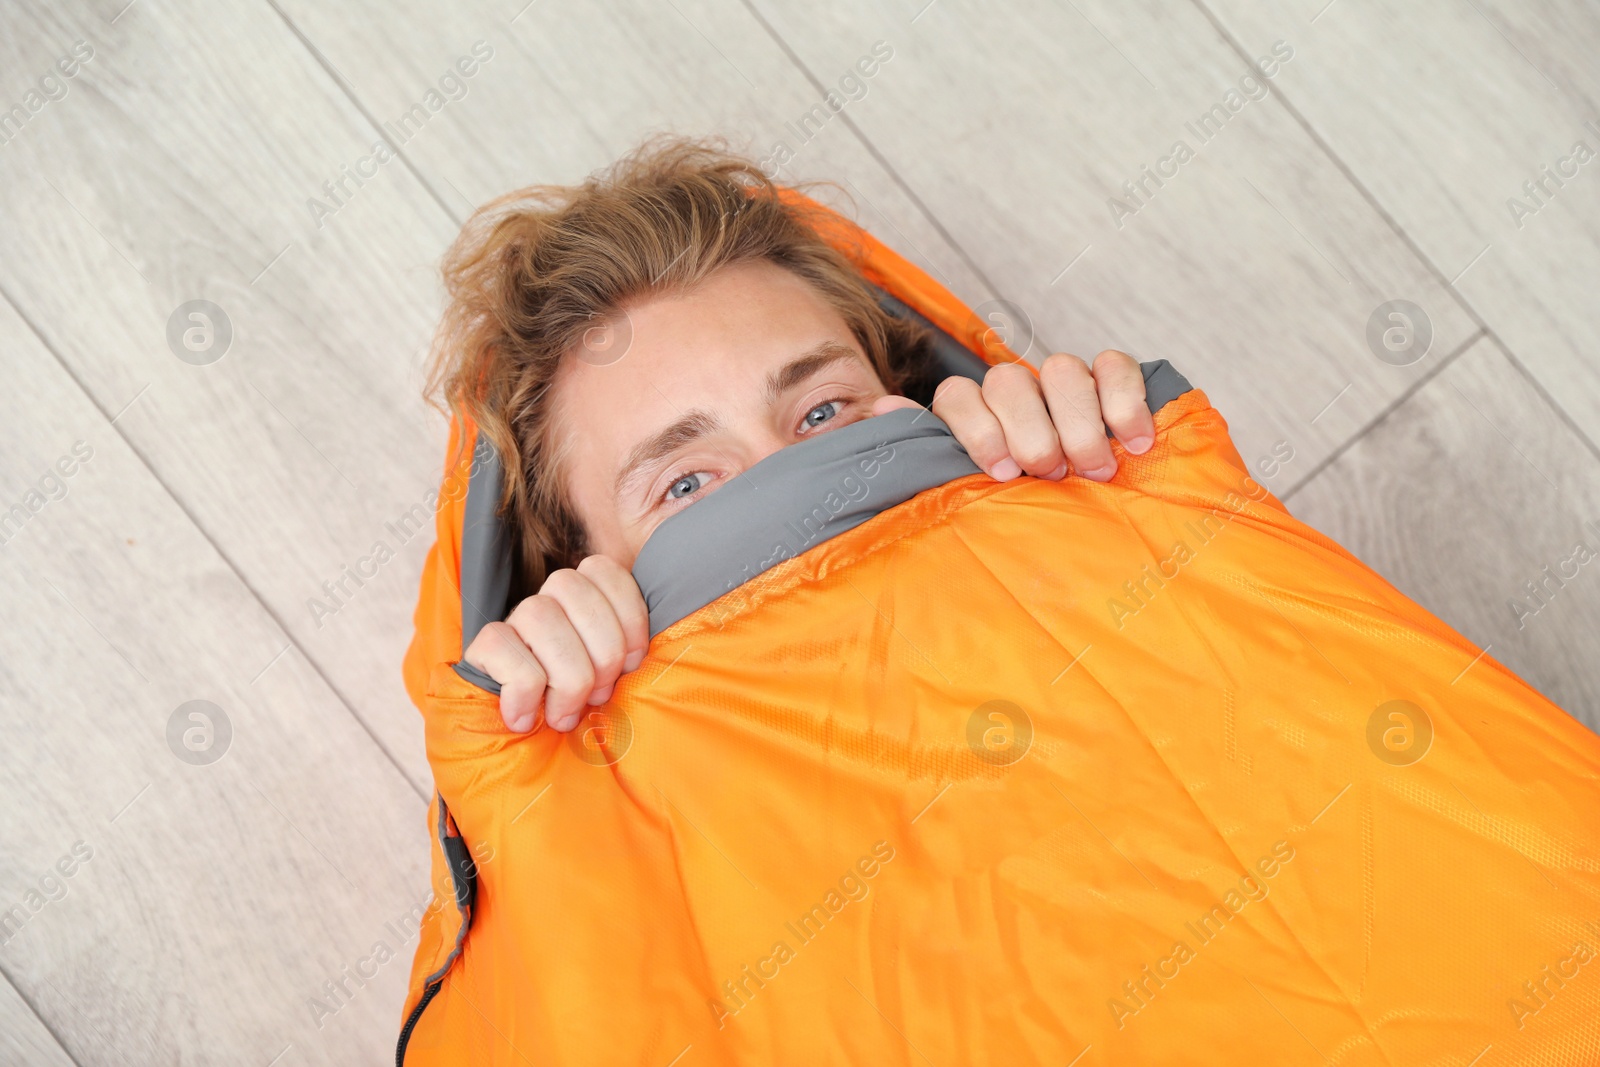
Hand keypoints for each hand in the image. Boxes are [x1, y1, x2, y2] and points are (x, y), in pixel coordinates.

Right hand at [461, 555, 649, 733]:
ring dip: (566, 676)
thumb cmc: (582, 716)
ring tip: (564, 715)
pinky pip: (503, 648)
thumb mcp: (614, 683)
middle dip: (602, 651)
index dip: (628, 616)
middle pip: (574, 590)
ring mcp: (511, 623)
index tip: (632, 663)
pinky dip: (522, 691)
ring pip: (539, 616)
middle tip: (599, 697)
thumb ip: (628, 657)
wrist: (525, 760)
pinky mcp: (480, 649)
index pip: (604, 571)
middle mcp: (546, 602)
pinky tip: (524, 719)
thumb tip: (643, 658)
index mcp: (582, 599)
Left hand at [875, 350, 1154, 481]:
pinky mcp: (1111, 379)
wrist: (1084, 522)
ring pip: (1062, 369)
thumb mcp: (967, 492)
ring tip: (1095, 469)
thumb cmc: (1017, 508)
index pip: (958, 395)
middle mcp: (1014, 392)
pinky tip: (1135, 444)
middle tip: (1052, 474)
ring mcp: (1061, 383)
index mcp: (973, 415)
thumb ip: (928, 452)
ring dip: (1079, 423)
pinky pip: (1115, 366)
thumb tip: (879, 411)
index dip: (978, 430)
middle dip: (1032, 432)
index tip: (1002, 473)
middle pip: (1010, 381)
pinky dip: (1125, 402)